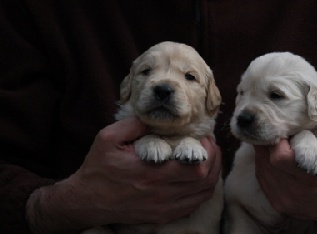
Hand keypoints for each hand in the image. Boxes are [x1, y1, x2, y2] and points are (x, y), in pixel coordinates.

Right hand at [26, 117, 220, 232]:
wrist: (85, 201)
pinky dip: (202, 191)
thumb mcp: (108, 138)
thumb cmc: (97, 169)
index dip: (209, 152)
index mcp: (151, 173)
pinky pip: (192, 206)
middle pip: (205, 181)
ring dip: (212, 176)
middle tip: (210, 146)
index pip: (196, 167)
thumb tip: (155, 116)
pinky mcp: (161, 216)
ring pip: (202, 195)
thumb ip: (133, 124)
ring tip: (209, 160)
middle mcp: (161, 194)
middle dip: (215, 160)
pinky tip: (198, 178)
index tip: (204, 138)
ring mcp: (163, 208)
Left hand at [253, 108, 316, 224]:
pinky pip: (262, 177)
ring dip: (266, 153)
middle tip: (279, 132)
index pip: (279, 156)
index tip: (284, 127)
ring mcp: (283, 199)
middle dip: (270, 143)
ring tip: (279, 143)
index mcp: (313, 180)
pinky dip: (266, 165)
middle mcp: (294, 192)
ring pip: (261, 167)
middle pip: (265, 160)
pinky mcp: (277, 202)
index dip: (277, 139)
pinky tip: (277, 158)